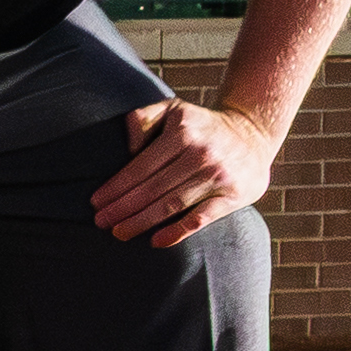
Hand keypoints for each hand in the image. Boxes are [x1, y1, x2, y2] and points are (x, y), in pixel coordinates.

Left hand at [89, 98, 283, 248]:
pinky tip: (157, 241)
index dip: (116, 186)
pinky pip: (202, 217)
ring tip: (119, 233)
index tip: (96, 202)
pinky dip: (179, 231)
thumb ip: (144, 118)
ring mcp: (219, 175)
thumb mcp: (174, 109)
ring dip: (141, 221)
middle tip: (100, 222)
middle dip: (122, 208)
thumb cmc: (202, 126)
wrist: (254, 133)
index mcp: (183, 132)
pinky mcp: (234, 195)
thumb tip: (127, 148)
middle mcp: (201, 153)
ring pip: (172, 204)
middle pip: (153, 188)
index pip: (141, 166)